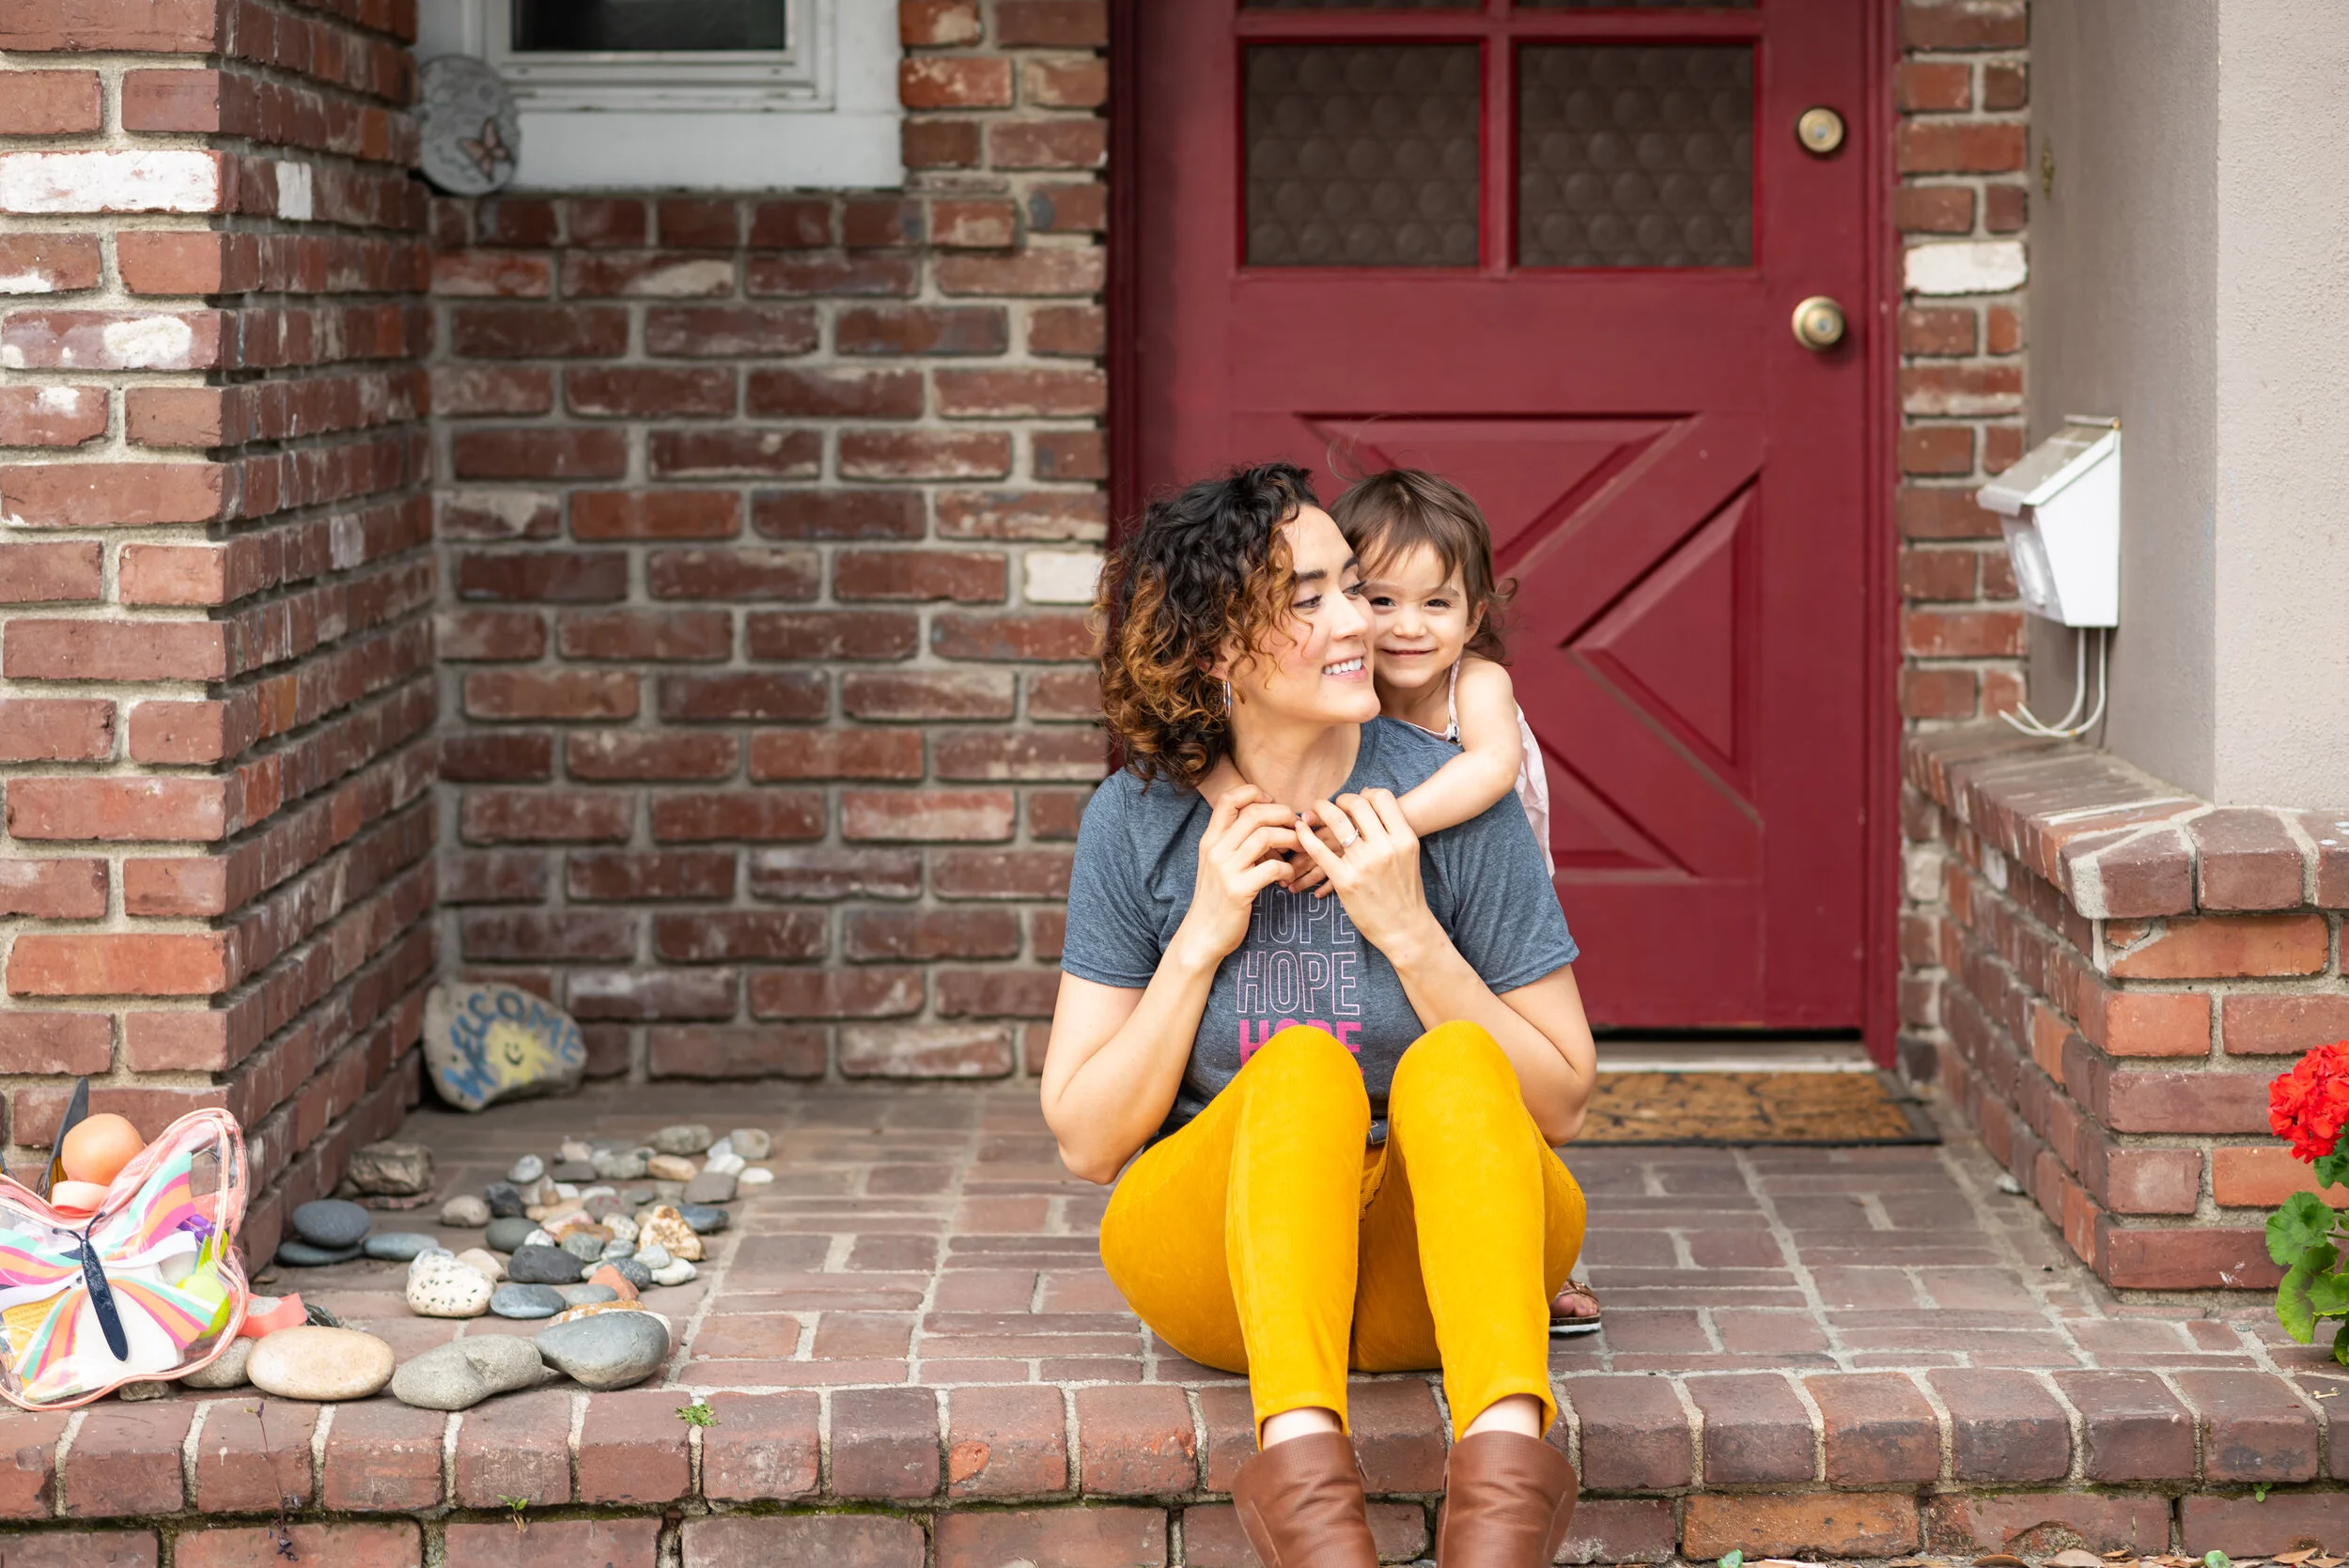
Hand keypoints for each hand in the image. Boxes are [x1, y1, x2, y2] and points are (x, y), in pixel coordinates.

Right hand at [1174, 784, 1298, 965]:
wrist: (1202, 934)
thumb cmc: (1216, 897)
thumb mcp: (1216, 863)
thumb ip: (1232, 841)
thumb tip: (1263, 820)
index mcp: (1210, 839)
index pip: (1229, 799)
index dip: (1254, 793)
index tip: (1272, 803)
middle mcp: (1216, 849)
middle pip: (1254, 813)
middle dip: (1283, 814)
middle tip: (1297, 825)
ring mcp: (1226, 869)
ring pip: (1266, 836)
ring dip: (1291, 839)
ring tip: (1300, 848)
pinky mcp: (1239, 890)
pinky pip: (1272, 867)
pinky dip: (1288, 868)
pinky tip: (1288, 875)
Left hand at [1291, 789, 1436, 960]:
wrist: (1406, 927)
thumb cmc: (1407, 890)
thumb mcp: (1407, 855)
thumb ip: (1392, 830)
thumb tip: (1368, 802)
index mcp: (1404, 838)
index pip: (1382, 798)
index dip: (1366, 794)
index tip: (1357, 799)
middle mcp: (1385, 847)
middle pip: (1357, 805)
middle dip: (1341, 800)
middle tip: (1333, 804)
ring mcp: (1364, 864)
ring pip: (1336, 822)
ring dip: (1321, 810)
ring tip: (1314, 809)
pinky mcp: (1345, 881)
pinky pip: (1319, 851)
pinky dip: (1306, 836)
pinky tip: (1301, 829)